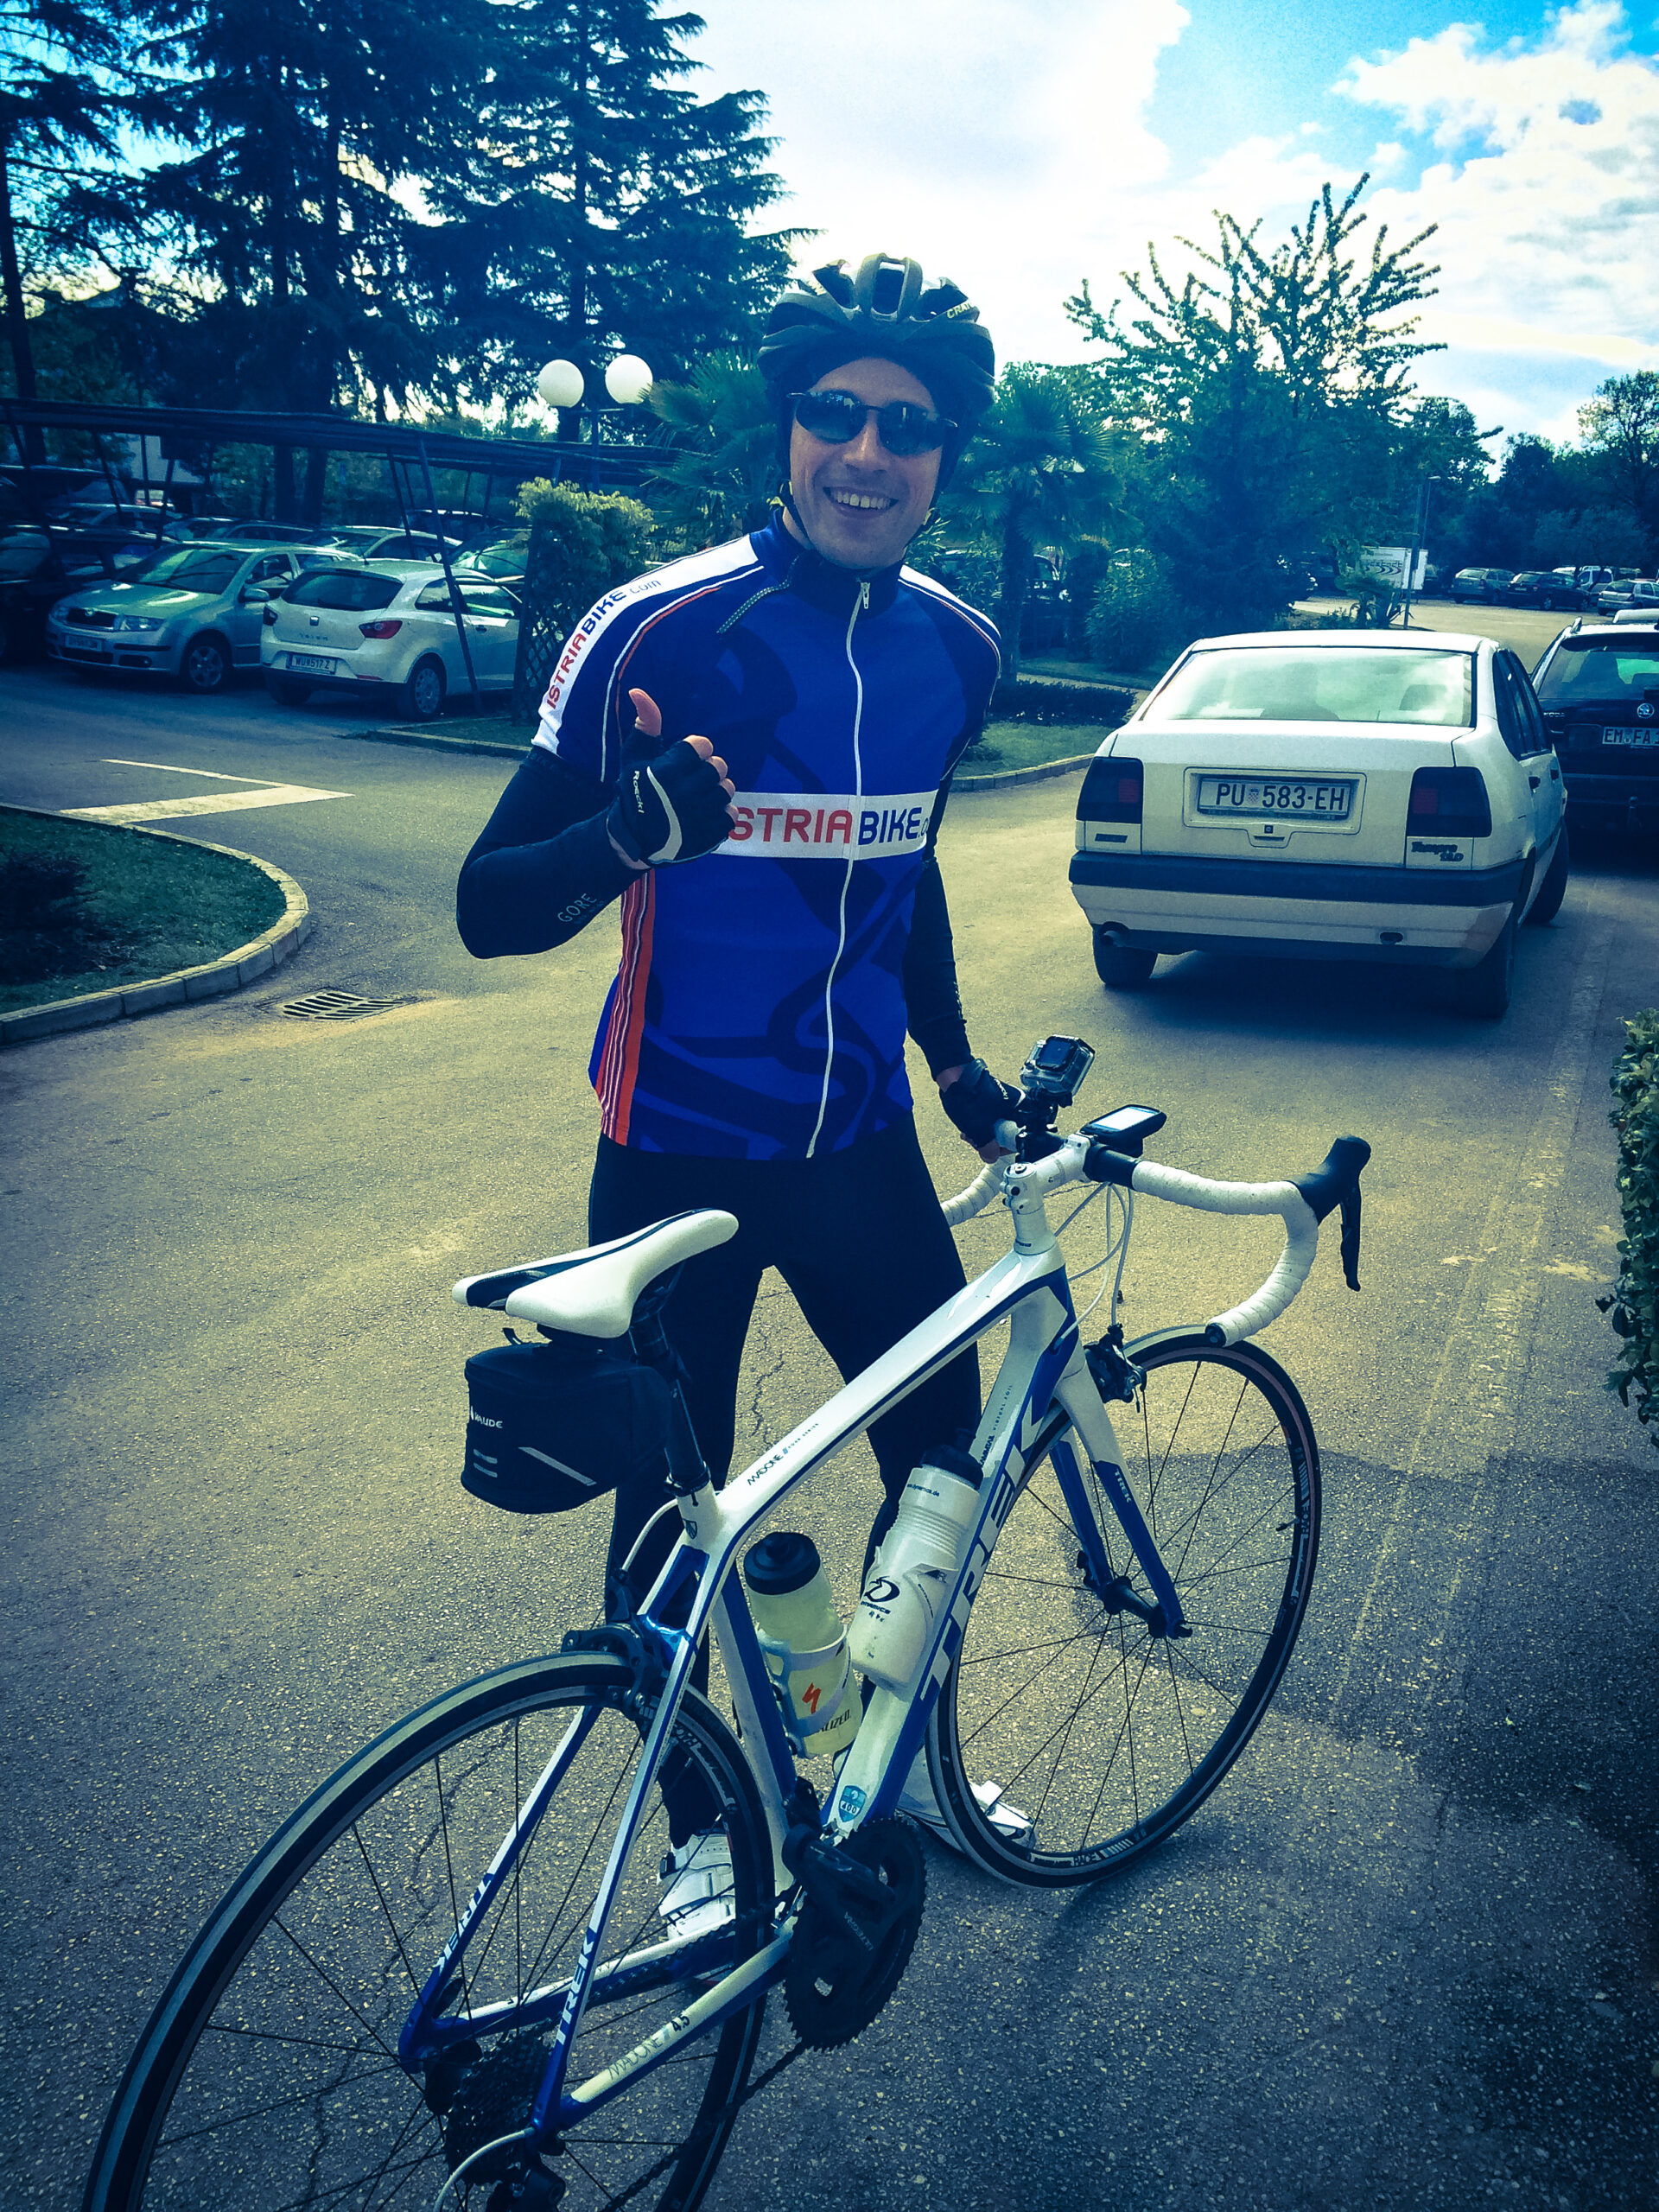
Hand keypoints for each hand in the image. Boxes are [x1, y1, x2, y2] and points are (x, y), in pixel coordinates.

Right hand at [607, 689, 736, 868]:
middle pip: (718, 767)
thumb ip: (644, 725)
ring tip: (700, 795)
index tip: (685, 761)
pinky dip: (722, 813)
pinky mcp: (707, 835)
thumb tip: (638, 691)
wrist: (633, 839)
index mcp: (668, 771)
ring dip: (716, 790)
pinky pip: (730, 816)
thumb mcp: (633, 757)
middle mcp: (684, 793)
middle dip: (708, 769)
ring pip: (726, 790)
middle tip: (694, 779)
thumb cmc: (635, 792)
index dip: (696, 751)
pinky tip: (707, 812)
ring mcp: (698, 816)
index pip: (703, 746)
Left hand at [937, 1060, 1017, 1162]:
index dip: (1003, 1147)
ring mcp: (1005, 1101)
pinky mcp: (994, 1100)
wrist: (954, 1075)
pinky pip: (993, 1118)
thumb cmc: (968, 1091)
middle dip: (990, 1141)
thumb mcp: (978, 1127)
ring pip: (999, 1127)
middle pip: (1008, 1133)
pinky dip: (982, 1125)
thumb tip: (990, 1156)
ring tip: (970, 1133)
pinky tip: (970, 1127)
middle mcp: (1017, 1103)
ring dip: (984, 1134)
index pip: (1019, 1137)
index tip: (991, 1149)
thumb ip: (986, 1146)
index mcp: (1021, 1107)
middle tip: (977, 1141)